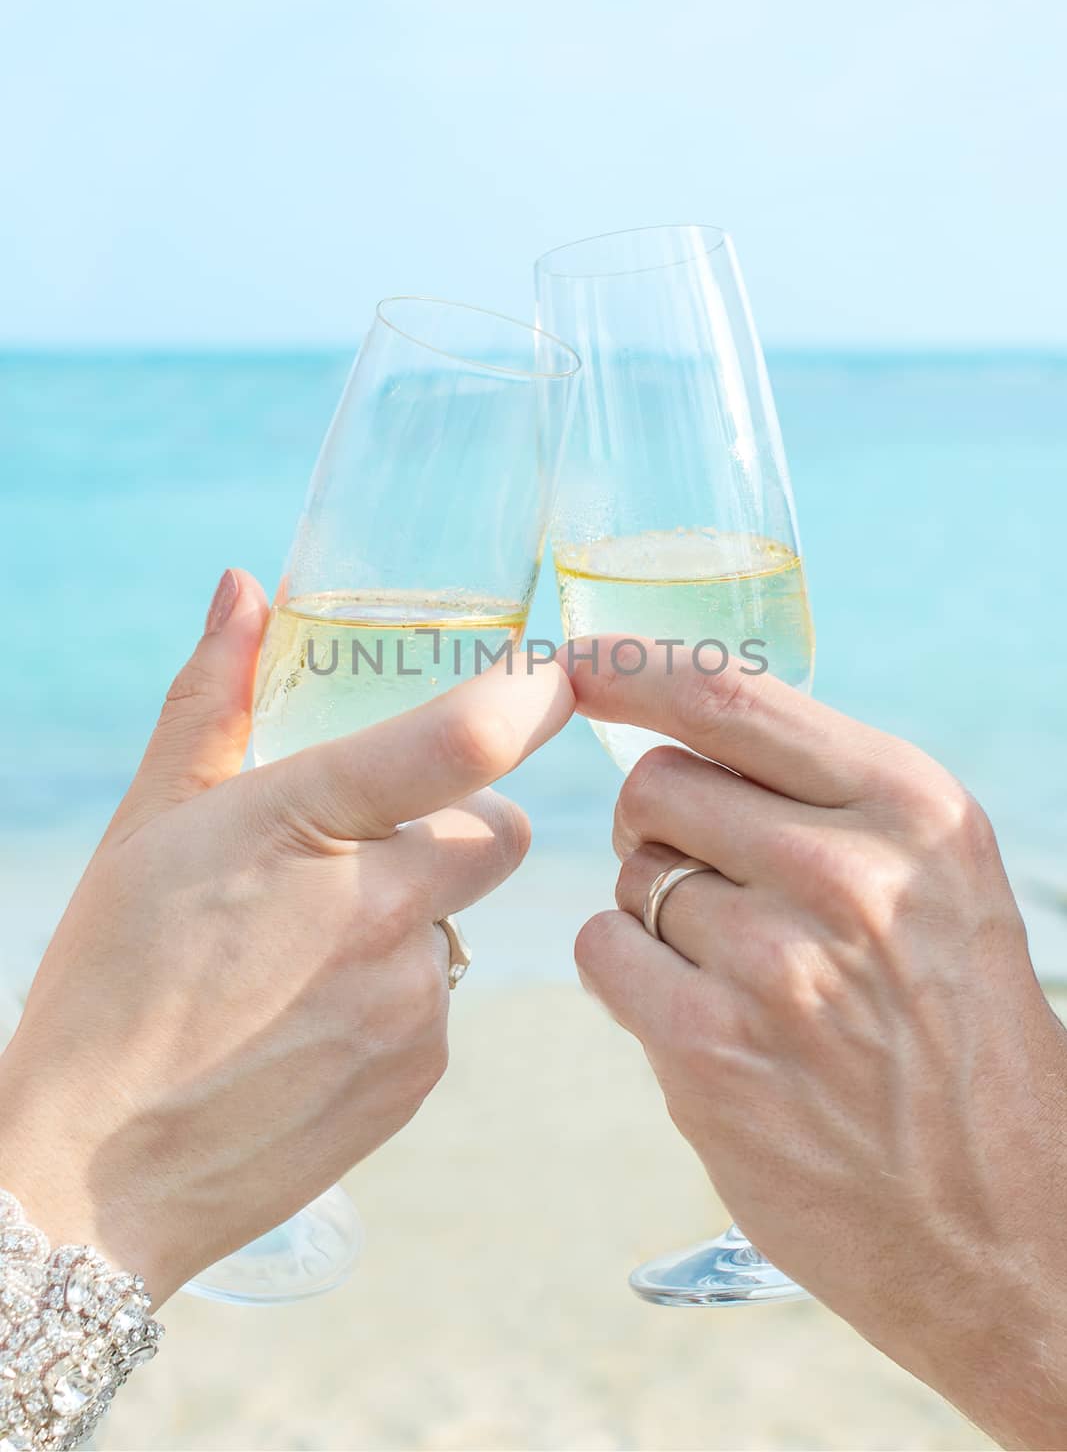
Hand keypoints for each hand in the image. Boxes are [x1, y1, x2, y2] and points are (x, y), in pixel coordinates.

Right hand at [0, 571, 572, 1303]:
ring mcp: (408, 1001)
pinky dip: (394, 995)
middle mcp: (379, 910)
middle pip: (500, 831)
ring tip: (301, 956)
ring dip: (412, 917)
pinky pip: (438, 1002)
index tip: (555, 671)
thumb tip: (243, 591)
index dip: (529, 693)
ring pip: (460, 920)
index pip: (464, 740)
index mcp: (308, 824)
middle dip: (458, 824)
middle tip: (368, 846)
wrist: (90, 1174)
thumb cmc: (107, 982)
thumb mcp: (146, 821)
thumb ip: (213, 697)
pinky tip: (308, 1022)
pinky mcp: (418, 1074)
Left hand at [565, 636, 1066, 1450]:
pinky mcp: (713, 1051)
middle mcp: (848, 871)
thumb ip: (824, 796)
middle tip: (715, 884)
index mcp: (911, 807)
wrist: (1002, 1222)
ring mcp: (777, 964)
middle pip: (659, 782)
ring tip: (742, 973)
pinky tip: (700, 1015)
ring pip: (630, 872)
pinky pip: (604, 950)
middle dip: (663, 824)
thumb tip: (677, 723)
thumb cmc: (957, 1035)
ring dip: (656, 910)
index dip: (636, 667)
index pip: (732, 695)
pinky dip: (630, 973)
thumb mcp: (936, 878)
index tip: (582, 659)